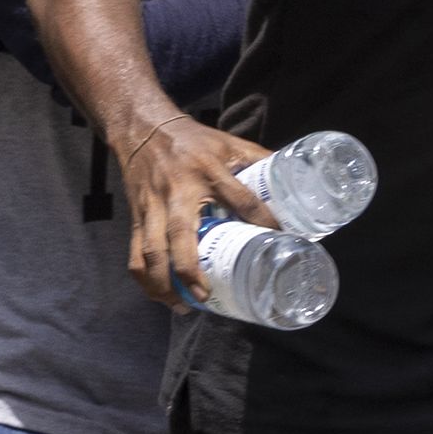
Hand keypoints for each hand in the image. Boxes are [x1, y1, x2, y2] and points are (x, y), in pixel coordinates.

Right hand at [116, 112, 279, 311]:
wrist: (143, 128)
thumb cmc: (194, 140)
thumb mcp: (230, 144)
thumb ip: (260, 161)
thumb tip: (297, 185)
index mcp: (209, 172)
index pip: (240, 200)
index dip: (261, 220)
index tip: (281, 240)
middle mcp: (178, 192)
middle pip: (180, 236)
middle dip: (190, 269)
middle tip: (206, 296)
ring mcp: (153, 206)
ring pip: (150, 251)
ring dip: (163, 282)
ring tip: (182, 305)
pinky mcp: (137, 216)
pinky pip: (135, 252)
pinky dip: (143, 278)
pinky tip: (160, 295)